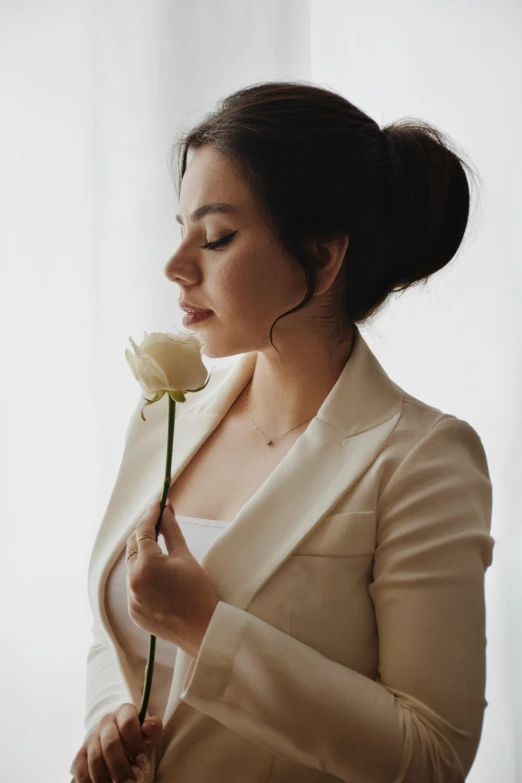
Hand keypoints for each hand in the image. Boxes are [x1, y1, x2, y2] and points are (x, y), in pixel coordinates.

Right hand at [69, 703, 161, 782]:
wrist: (117, 745)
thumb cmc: (136, 741)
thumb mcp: (148, 735)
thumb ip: (152, 731)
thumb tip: (150, 727)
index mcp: (124, 712)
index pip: (127, 723)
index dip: (136, 745)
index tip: (143, 764)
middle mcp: (105, 722)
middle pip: (110, 744)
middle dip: (122, 767)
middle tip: (132, 782)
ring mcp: (90, 739)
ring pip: (96, 760)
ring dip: (108, 778)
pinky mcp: (80, 757)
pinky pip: (83, 772)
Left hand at [125, 498, 219, 656]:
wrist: (203, 629)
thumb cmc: (198, 590)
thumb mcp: (185, 555)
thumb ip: (171, 530)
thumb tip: (165, 509)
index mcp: (146, 564)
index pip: (143, 531)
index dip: (150, 514)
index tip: (158, 504)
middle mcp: (133, 581)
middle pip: (133, 547)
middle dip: (144, 532)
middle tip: (159, 521)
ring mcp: (131, 598)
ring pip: (132, 567)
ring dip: (142, 555)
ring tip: (160, 548)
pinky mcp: (133, 612)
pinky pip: (134, 586)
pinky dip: (143, 576)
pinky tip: (158, 576)